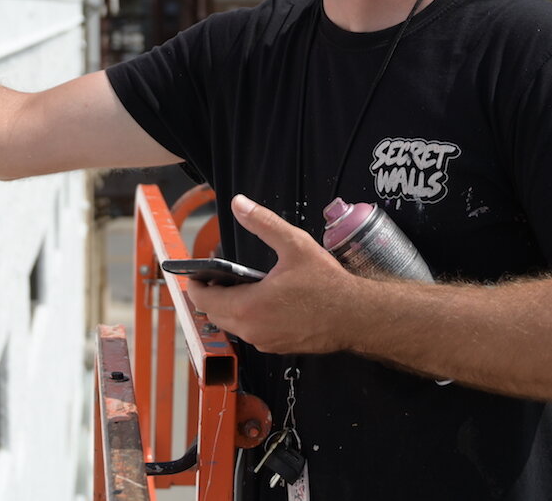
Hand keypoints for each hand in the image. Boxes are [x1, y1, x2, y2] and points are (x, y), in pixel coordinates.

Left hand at [187, 194, 359, 355]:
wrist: (355, 316)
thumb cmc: (327, 284)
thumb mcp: (294, 244)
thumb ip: (263, 223)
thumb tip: (240, 203)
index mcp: (248, 306)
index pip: (203, 299)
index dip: (196, 284)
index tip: (197, 273)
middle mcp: (251, 329)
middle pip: (213, 314)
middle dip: (210, 295)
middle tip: (217, 276)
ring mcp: (264, 342)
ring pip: (231, 325)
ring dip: (228, 308)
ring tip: (239, 286)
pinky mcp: (276, 348)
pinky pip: (250, 333)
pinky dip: (247, 318)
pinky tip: (261, 302)